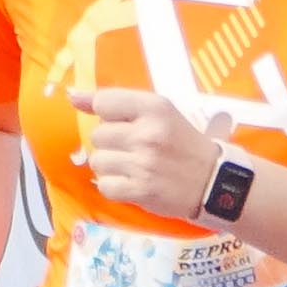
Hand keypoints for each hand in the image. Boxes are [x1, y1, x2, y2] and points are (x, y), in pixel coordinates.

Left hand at [72, 85, 227, 224]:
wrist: (215, 181)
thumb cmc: (183, 143)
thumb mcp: (159, 112)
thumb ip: (116, 102)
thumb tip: (72, 96)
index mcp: (155, 108)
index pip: (103, 101)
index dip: (105, 114)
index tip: (117, 121)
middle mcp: (148, 134)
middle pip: (97, 135)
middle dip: (110, 142)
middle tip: (133, 148)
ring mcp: (144, 164)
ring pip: (97, 161)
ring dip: (110, 166)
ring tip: (132, 166)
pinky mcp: (141, 191)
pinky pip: (105, 186)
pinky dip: (114, 186)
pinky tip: (132, 182)